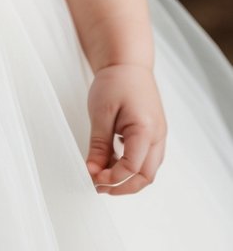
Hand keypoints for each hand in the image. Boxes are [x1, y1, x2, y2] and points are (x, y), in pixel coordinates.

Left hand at [85, 63, 166, 195]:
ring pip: (148, 170)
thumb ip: (98, 144)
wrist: (128, 63)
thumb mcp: (101, 112)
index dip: (112, 178)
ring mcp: (159, 136)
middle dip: (122, 187)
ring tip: (102, 177)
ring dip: (127, 179)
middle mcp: (158, 136)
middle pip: (146, 177)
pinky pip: (147, 159)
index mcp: (145, 129)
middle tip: (98, 186)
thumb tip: (92, 171)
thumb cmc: (115, 82)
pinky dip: (131, 167)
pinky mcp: (154, 134)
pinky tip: (111, 163)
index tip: (92, 177)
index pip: (132, 168)